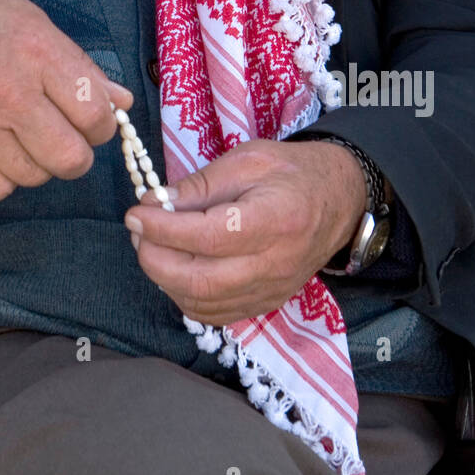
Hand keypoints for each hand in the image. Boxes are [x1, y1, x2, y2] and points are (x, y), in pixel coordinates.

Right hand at [0, 0, 132, 200]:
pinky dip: (6, 177)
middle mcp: (11, 95)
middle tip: (67, 136)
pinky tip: (2, 150)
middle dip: (78, 152)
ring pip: (37, 176)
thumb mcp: (35, 22)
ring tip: (29, 137)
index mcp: (37, 54)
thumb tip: (120, 101)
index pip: (95, 114)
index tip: (94, 119)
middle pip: (71, 158)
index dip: (104, 123)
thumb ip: (79, 66)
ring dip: (41, 163)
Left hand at [123, 139, 367, 326]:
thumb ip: (201, 184)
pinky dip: (184, 295)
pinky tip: (174, 267)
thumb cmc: (292, 173)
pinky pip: (214, 314)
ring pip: (203, 303)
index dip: (164, 229)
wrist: (338, 200)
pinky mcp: (264, 303)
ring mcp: (271, 291)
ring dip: (164, 278)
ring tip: (151, 245)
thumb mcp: (248, 160)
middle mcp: (274, 264)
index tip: (137, 213)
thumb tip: (155, 202)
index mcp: (276, 219)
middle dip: (155, 258)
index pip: (209, 236)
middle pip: (202, 280)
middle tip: (138, 231)